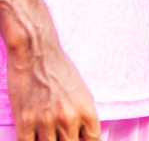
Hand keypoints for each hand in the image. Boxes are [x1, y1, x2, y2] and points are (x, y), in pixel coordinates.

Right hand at [3, 17, 99, 140]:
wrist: (36, 53)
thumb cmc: (60, 71)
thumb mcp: (82, 93)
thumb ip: (84, 116)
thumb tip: (85, 137)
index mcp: (86, 110)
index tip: (78, 139)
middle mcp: (68, 118)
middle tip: (61, 135)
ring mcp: (45, 122)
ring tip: (48, 132)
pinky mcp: (25, 122)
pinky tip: (34, 137)